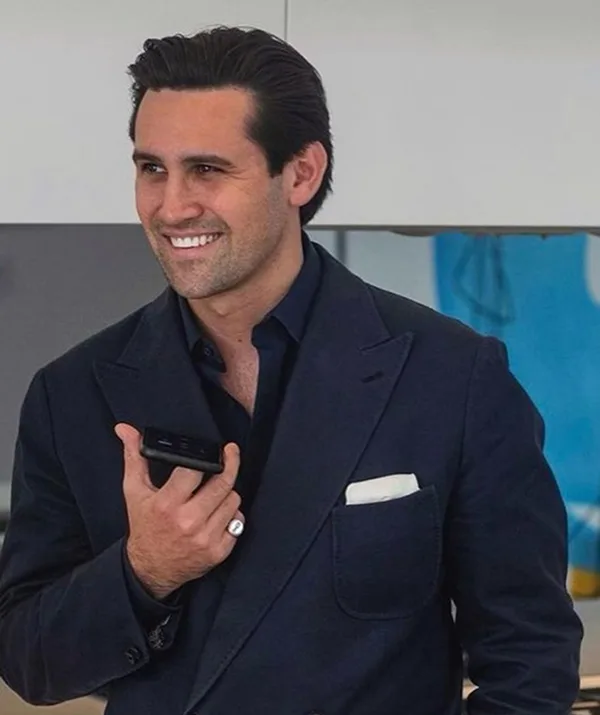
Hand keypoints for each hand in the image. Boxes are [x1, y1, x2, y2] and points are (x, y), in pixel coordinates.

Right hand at [114, 423, 243, 599]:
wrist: (150, 569)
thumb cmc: (144, 527)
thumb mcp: (134, 491)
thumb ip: (134, 457)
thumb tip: (125, 429)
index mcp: (167, 504)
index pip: (196, 470)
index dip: (206, 458)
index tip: (215, 450)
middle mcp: (188, 521)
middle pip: (223, 483)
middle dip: (228, 467)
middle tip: (230, 456)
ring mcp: (205, 538)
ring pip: (233, 500)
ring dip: (228, 493)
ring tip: (216, 491)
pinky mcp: (218, 551)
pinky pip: (239, 522)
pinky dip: (232, 516)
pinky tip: (219, 513)